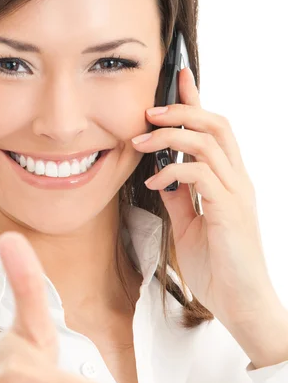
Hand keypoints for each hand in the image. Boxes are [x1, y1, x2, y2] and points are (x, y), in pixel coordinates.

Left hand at [131, 67, 278, 330]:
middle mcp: (237, 180)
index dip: (196, 102)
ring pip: (210, 142)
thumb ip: (180, 198)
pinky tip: (154, 181)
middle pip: (217, 125)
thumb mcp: (190, 226)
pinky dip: (174, 171)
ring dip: (171, 135)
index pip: (215, 131)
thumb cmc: (218, 268)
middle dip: (182, 109)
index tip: (179, 78)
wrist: (240, 304)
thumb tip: (163, 175)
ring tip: (141, 140)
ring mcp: (237, 193)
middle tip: (149, 110)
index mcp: (229, 181)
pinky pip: (201, 175)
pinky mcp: (230, 210)